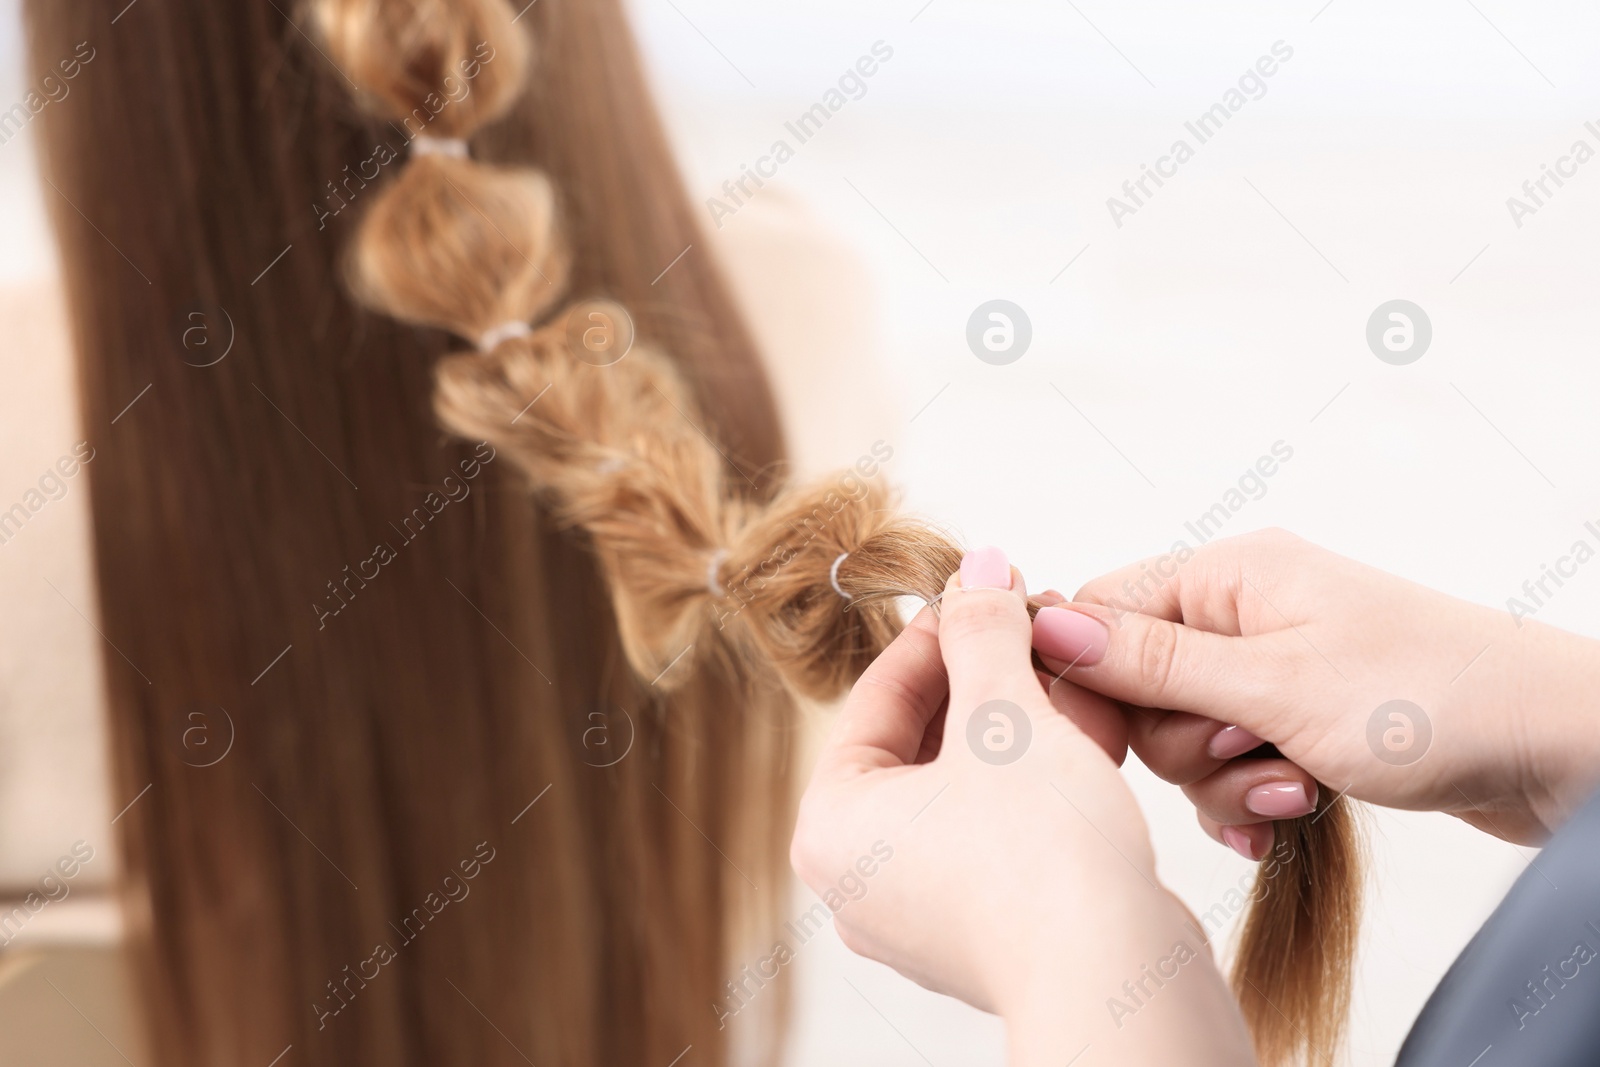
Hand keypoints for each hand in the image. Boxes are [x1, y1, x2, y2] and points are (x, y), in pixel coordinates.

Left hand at [790, 547, 1254, 1066]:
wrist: (1117, 981)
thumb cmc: (1043, 856)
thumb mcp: (1007, 715)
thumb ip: (984, 633)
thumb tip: (978, 569)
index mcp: (833, 826)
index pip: (878, 698)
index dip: (939, 632)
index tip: (985, 592)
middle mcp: (863, 879)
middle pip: (922, 742)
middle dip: (988, 679)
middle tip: (1034, 626)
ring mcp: (924, 913)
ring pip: (968, 787)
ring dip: (1023, 724)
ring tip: (1073, 672)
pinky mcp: (989, 933)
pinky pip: (1001, 833)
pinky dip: (1038, 782)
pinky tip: (1091, 734)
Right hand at [1030, 529, 1599, 855]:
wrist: (1556, 749)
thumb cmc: (1434, 698)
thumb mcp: (1275, 686)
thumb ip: (1153, 663)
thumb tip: (1045, 626)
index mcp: (1230, 575)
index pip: (1101, 615)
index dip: (1090, 684)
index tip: (1106, 745)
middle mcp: (1244, 613)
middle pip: (1140, 688)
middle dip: (1184, 745)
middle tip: (1252, 753)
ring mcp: (1275, 668)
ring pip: (1186, 739)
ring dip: (1230, 781)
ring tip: (1298, 787)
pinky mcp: (1300, 719)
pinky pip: (1234, 765)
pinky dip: (1253, 798)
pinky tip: (1292, 814)